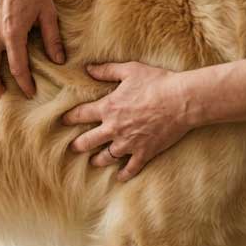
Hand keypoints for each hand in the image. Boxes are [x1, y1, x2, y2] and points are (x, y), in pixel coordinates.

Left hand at [62, 62, 193, 181]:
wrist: (182, 100)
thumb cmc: (157, 82)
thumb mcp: (129, 70)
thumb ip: (106, 70)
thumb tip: (88, 69)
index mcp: (109, 108)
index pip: (81, 115)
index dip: (69, 118)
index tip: (63, 121)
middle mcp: (114, 128)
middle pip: (88, 141)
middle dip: (78, 145)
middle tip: (73, 148)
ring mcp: (129, 143)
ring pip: (106, 157)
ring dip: (97, 160)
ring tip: (93, 162)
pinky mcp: (144, 152)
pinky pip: (131, 168)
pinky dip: (124, 174)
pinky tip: (119, 177)